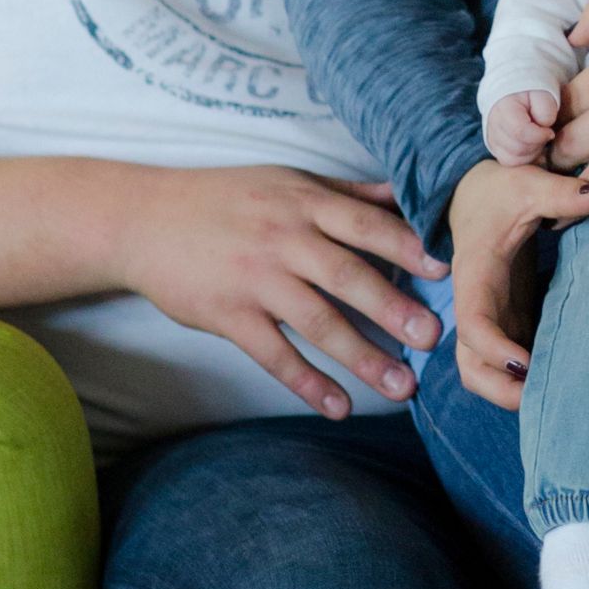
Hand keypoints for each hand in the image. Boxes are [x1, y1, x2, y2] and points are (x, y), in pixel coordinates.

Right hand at [112, 167, 446, 415]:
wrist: (143, 218)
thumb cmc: (223, 198)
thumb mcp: (286, 182)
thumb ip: (347, 192)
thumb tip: (406, 194)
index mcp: (304, 202)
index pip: (366, 224)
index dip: (407, 247)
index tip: (445, 271)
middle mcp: (283, 239)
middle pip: (348, 275)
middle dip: (394, 308)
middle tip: (434, 338)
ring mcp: (255, 279)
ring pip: (317, 321)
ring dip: (362, 357)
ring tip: (402, 386)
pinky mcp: (228, 314)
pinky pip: (275, 354)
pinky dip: (308, 383)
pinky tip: (339, 406)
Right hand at [448, 153, 588, 404]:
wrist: (474, 195)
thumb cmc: (497, 190)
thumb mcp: (525, 183)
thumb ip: (559, 193)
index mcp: (475, 277)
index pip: (473, 325)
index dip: (494, 350)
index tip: (525, 362)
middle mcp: (476, 306)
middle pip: (471, 366)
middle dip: (500, 390)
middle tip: (545, 398)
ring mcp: (490, 318)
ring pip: (486, 371)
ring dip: (514, 390)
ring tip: (561, 392)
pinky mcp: (506, 320)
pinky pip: (510, 361)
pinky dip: (529, 376)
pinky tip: (565, 376)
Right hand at [484, 84, 561, 168]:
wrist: (517, 92)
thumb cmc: (533, 93)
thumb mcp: (544, 93)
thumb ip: (546, 110)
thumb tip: (544, 128)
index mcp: (503, 107)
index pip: (520, 132)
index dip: (540, 135)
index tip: (550, 130)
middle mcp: (492, 124)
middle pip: (517, 149)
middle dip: (537, 145)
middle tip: (544, 134)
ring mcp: (491, 138)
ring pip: (512, 160)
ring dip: (531, 153)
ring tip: (538, 139)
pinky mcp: (495, 148)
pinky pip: (510, 162)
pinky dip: (524, 159)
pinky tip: (532, 146)